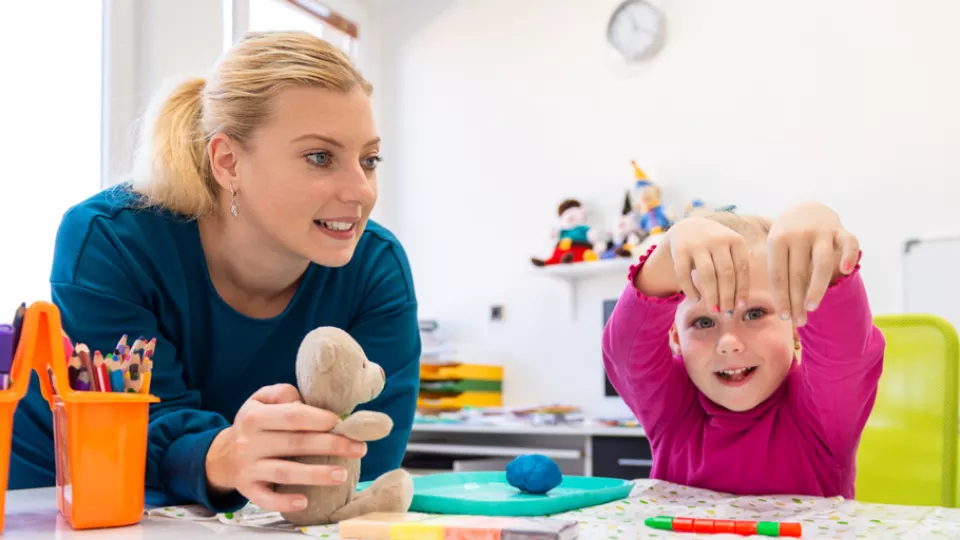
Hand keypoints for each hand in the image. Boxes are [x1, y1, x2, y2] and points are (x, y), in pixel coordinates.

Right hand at [205, 384, 366, 511]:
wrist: (223, 455)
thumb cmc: (254, 424)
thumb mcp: (261, 400)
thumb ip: (283, 394)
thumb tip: (308, 403)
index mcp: (254, 417)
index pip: (292, 416)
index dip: (319, 419)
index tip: (342, 422)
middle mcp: (249, 443)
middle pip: (295, 443)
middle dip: (330, 445)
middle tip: (359, 448)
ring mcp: (248, 468)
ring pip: (284, 472)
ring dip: (315, 474)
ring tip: (342, 475)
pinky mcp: (248, 490)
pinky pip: (266, 499)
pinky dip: (285, 501)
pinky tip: (306, 501)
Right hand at [666, 217, 750, 313]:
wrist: (688, 228)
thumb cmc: (715, 248)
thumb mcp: (730, 250)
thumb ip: (737, 269)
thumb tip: (740, 304)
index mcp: (735, 240)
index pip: (742, 269)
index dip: (742, 290)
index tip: (740, 307)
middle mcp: (717, 239)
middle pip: (725, 273)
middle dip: (727, 296)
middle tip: (727, 313)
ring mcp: (697, 242)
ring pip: (707, 274)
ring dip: (711, 295)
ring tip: (713, 310)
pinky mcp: (680, 248)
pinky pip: (684, 273)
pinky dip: (690, 289)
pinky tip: (695, 298)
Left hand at [767, 202, 858, 325]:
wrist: (805, 209)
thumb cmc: (787, 240)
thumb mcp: (776, 250)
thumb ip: (780, 274)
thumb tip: (784, 311)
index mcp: (778, 240)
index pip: (778, 275)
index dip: (781, 297)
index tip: (784, 317)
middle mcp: (798, 235)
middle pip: (798, 273)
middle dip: (798, 300)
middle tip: (799, 322)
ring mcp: (821, 231)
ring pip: (822, 263)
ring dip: (817, 287)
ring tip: (812, 307)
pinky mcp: (841, 230)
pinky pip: (849, 242)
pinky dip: (849, 255)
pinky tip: (846, 270)